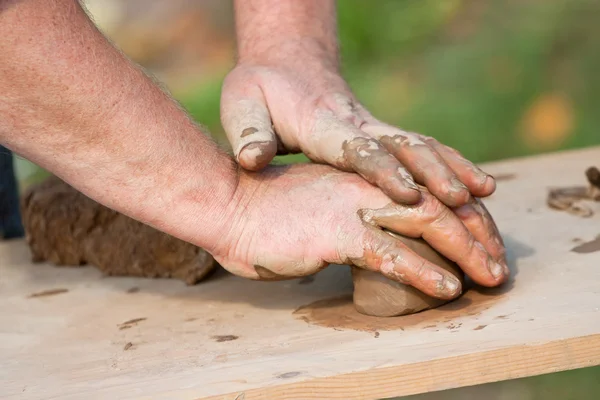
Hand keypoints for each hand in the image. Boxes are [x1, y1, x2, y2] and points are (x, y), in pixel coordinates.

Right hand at [212, 163, 507, 299]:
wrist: (229, 205)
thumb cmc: (270, 211)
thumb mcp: (320, 205)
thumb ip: (352, 214)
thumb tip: (376, 238)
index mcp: (366, 178)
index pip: (429, 192)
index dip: (462, 216)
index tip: (482, 241)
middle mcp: (368, 186)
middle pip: (440, 204)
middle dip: (477, 233)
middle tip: (499, 263)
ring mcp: (353, 206)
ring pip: (427, 222)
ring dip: (464, 251)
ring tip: (489, 276)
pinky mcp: (335, 233)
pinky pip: (390, 253)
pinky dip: (422, 271)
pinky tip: (445, 287)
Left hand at [221, 57, 495, 207]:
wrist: (287, 68)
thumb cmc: (260, 91)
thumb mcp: (241, 105)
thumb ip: (248, 132)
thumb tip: (253, 158)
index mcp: (322, 124)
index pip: (359, 149)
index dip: (383, 170)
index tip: (408, 194)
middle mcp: (357, 125)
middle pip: (404, 147)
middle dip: (435, 173)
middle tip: (466, 200)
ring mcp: (374, 129)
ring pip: (422, 147)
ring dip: (454, 169)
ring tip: (486, 196)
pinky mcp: (381, 135)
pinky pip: (423, 149)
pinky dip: (452, 165)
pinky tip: (476, 186)